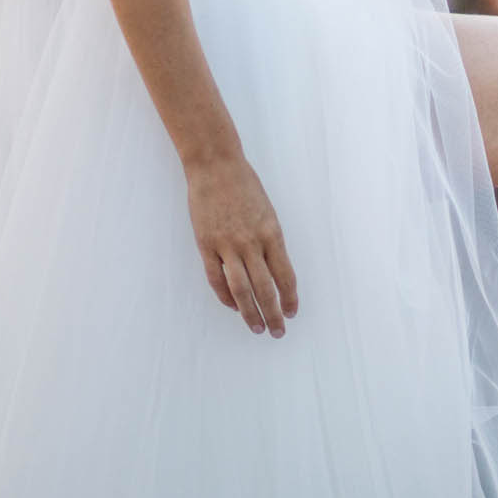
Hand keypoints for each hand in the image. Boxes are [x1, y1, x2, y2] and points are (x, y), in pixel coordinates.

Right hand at [185, 155, 297, 337]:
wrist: (215, 166)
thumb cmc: (244, 186)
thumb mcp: (267, 213)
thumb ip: (269, 241)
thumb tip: (273, 271)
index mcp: (271, 234)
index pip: (285, 275)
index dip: (289, 297)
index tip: (292, 312)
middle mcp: (251, 243)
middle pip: (265, 289)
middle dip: (273, 313)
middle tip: (278, 332)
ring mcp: (227, 245)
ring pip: (241, 290)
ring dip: (250, 312)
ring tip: (257, 328)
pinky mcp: (206, 245)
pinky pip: (216, 279)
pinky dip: (225, 296)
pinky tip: (233, 306)